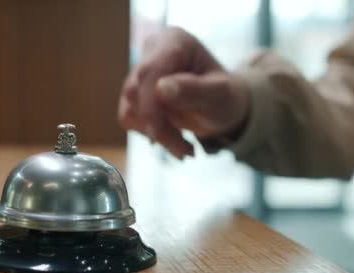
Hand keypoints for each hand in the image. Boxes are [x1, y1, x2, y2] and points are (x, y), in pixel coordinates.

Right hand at [118, 27, 249, 158]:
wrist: (221, 108)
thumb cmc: (225, 97)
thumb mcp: (219, 95)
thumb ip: (193, 89)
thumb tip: (160, 87)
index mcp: (174, 42)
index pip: (149, 71)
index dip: (150, 104)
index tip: (158, 132)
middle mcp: (152, 52)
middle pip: (136, 91)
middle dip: (158, 125)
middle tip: (184, 149)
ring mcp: (140, 72)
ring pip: (130, 108)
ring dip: (156, 134)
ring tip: (183, 145)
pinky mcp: (134, 93)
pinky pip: (129, 117)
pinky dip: (150, 134)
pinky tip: (172, 138)